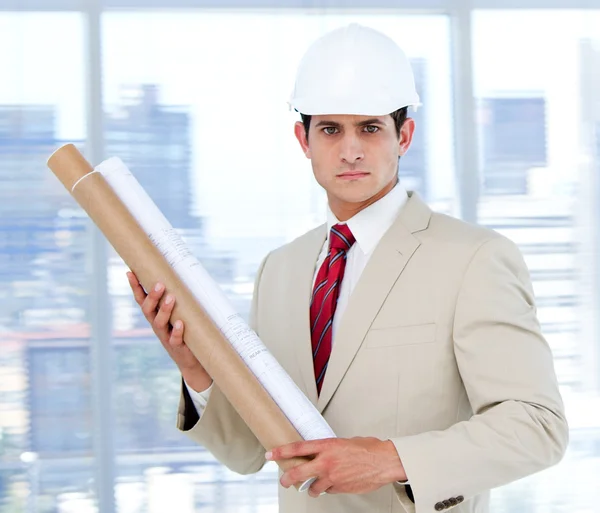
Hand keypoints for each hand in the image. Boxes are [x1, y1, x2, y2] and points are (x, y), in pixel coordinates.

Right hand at [126, 271, 212, 391]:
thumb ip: (179, 299)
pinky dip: (176, 331)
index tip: (130, 273)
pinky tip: (180, 323)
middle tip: (159, 283)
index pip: (142, 300)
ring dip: (164, 310)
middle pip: (148, 310)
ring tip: (171, 298)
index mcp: (155, 316)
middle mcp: (157, 325)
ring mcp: (165, 336)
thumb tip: (185, 274)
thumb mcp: (179, 314)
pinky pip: (174, 339)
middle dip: (152, 296)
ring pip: (159, 323)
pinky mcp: (177, 347)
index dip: (135, 288)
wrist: (191, 361)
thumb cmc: (185, 332)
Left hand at [266, 437, 405, 496]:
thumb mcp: (344, 442)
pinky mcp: (340, 488)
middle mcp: (327, 462)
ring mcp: (332, 477)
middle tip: (283, 480)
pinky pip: (328, 490)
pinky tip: (334, 483)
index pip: (298, 448)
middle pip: (298, 472)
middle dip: (287, 477)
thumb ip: (330, 448)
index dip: (281, 451)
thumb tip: (322, 453)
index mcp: (327, 446)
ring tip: (314, 485)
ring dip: (312, 487)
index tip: (271, 454)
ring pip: (313, 487)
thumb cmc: (368, 449)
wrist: (384, 462)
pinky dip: (328, 488)